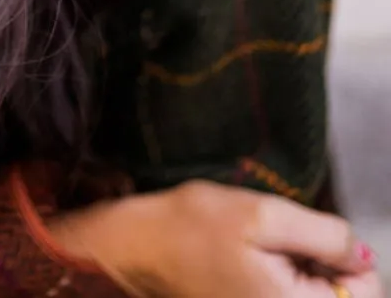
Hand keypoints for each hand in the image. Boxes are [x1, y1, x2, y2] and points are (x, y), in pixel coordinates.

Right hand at [39, 180, 383, 297]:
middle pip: (344, 295)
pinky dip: (287, 277)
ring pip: (316, 294)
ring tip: (268, 246)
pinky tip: (259, 258)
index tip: (317, 237)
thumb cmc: (192, 228)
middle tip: (289, 238)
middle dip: (325, 262)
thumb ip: (324, 235)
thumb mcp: (262, 214)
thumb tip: (359, 253)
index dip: (350, 258)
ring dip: (306, 268)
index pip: (366, 292)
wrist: (137, 247)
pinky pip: (290, 296)